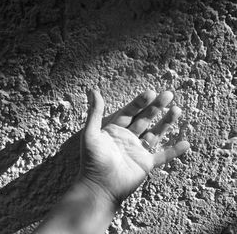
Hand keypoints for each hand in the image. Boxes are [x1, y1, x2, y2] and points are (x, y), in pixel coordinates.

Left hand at [78, 90, 189, 205]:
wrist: (99, 187)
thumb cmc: (92, 161)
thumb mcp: (91, 134)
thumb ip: (94, 113)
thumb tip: (93, 90)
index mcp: (114, 130)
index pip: (129, 112)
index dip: (139, 102)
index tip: (150, 92)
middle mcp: (127, 138)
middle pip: (145, 119)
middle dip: (156, 107)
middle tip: (168, 94)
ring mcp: (138, 150)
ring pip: (155, 133)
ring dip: (166, 122)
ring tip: (177, 109)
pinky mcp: (146, 164)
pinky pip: (163, 156)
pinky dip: (174, 151)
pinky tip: (185, 143)